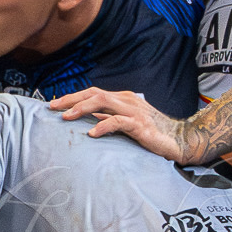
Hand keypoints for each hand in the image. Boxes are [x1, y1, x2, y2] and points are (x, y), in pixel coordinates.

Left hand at [49, 87, 189, 161]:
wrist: (179, 139)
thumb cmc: (152, 133)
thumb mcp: (127, 124)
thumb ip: (110, 119)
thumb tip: (90, 121)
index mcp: (122, 98)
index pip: (93, 93)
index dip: (73, 97)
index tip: (55, 105)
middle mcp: (126, 100)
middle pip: (93, 93)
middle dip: (71, 99)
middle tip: (52, 108)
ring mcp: (134, 110)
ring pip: (102, 101)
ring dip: (81, 108)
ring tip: (66, 117)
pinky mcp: (140, 124)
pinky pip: (118, 121)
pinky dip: (103, 126)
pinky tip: (92, 133)